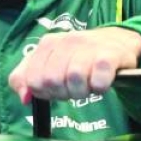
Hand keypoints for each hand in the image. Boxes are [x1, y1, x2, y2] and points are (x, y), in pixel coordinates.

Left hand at [8, 27, 140, 103]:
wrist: (117, 42)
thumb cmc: (78, 58)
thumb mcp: (48, 64)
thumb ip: (25, 79)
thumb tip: (24, 99)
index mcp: (47, 43)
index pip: (33, 79)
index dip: (44, 92)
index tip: (55, 90)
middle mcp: (66, 41)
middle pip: (52, 81)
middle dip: (63, 93)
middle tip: (73, 88)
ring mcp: (88, 46)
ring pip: (74, 80)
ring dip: (82, 91)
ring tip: (87, 86)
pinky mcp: (109, 55)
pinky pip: (98, 81)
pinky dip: (99, 88)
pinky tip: (100, 83)